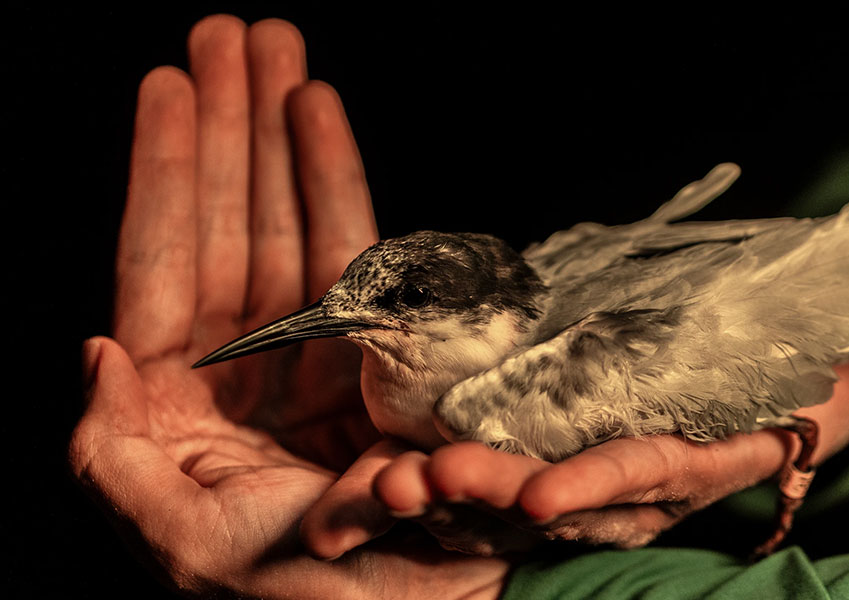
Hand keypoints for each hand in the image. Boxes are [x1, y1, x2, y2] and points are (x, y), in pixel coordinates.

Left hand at [70, 16, 506, 596]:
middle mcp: (237, 371)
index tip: (171, 82)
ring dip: (281, 135)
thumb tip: (95, 349)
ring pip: (289, 225)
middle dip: (227, 127)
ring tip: (280, 49)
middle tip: (233, 31)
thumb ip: (117, 461)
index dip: (165, 171)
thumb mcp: (187, 548)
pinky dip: (342, 189)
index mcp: (173, 410)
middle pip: (225, 222)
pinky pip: (358, 259)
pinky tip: (324, 123)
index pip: (161, 265)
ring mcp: (309, 357)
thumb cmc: (303, 598)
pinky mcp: (374, 357)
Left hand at [301, 329, 848, 555]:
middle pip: (561, 500)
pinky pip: (495, 466)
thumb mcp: (839, 361)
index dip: (598, 490)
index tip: (539, 498)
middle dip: (488, 498)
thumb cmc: (803, 358)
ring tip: (383, 482)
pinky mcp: (556, 443)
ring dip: (447, 493)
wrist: (776, 367)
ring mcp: (592, 468)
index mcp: (705, 457)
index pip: (649, 479)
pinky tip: (382, 471)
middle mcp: (642, 480)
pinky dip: (443, 473)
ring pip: (513, 493)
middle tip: (414, 485)